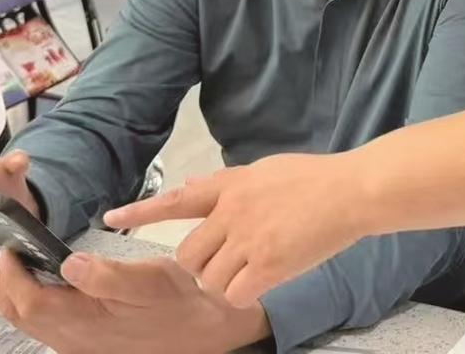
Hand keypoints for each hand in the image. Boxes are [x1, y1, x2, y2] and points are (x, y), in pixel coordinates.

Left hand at [0, 248, 268, 353]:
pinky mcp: (84, 338)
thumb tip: (68, 262)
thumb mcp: (150, 280)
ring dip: (7, 292)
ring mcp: (77, 341)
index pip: (32, 302)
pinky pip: (42, 322)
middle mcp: (74, 338)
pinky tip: (30, 282)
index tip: (4, 246)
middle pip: (20, 314)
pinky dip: (26, 301)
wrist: (203, 329)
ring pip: (28, 321)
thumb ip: (107, 275)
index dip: (12, 275)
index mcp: (87, 322)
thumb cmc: (179, 298)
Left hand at [104, 154, 361, 306]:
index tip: (111, 217)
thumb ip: (227, 183)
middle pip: (188, 255)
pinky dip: (243, 296)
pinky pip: (234, 294)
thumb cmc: (315, 178)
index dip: (141, 211)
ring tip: (250, 272)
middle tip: (228, 264)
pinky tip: (261, 285)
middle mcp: (232, 212)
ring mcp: (248, 239)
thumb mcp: (264, 169)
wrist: (352, 190)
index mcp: (230, 187)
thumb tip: (191, 188)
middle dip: (201, 266)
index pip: (175, 200)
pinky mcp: (268, 264)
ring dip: (224, 283)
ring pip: (209, 279)